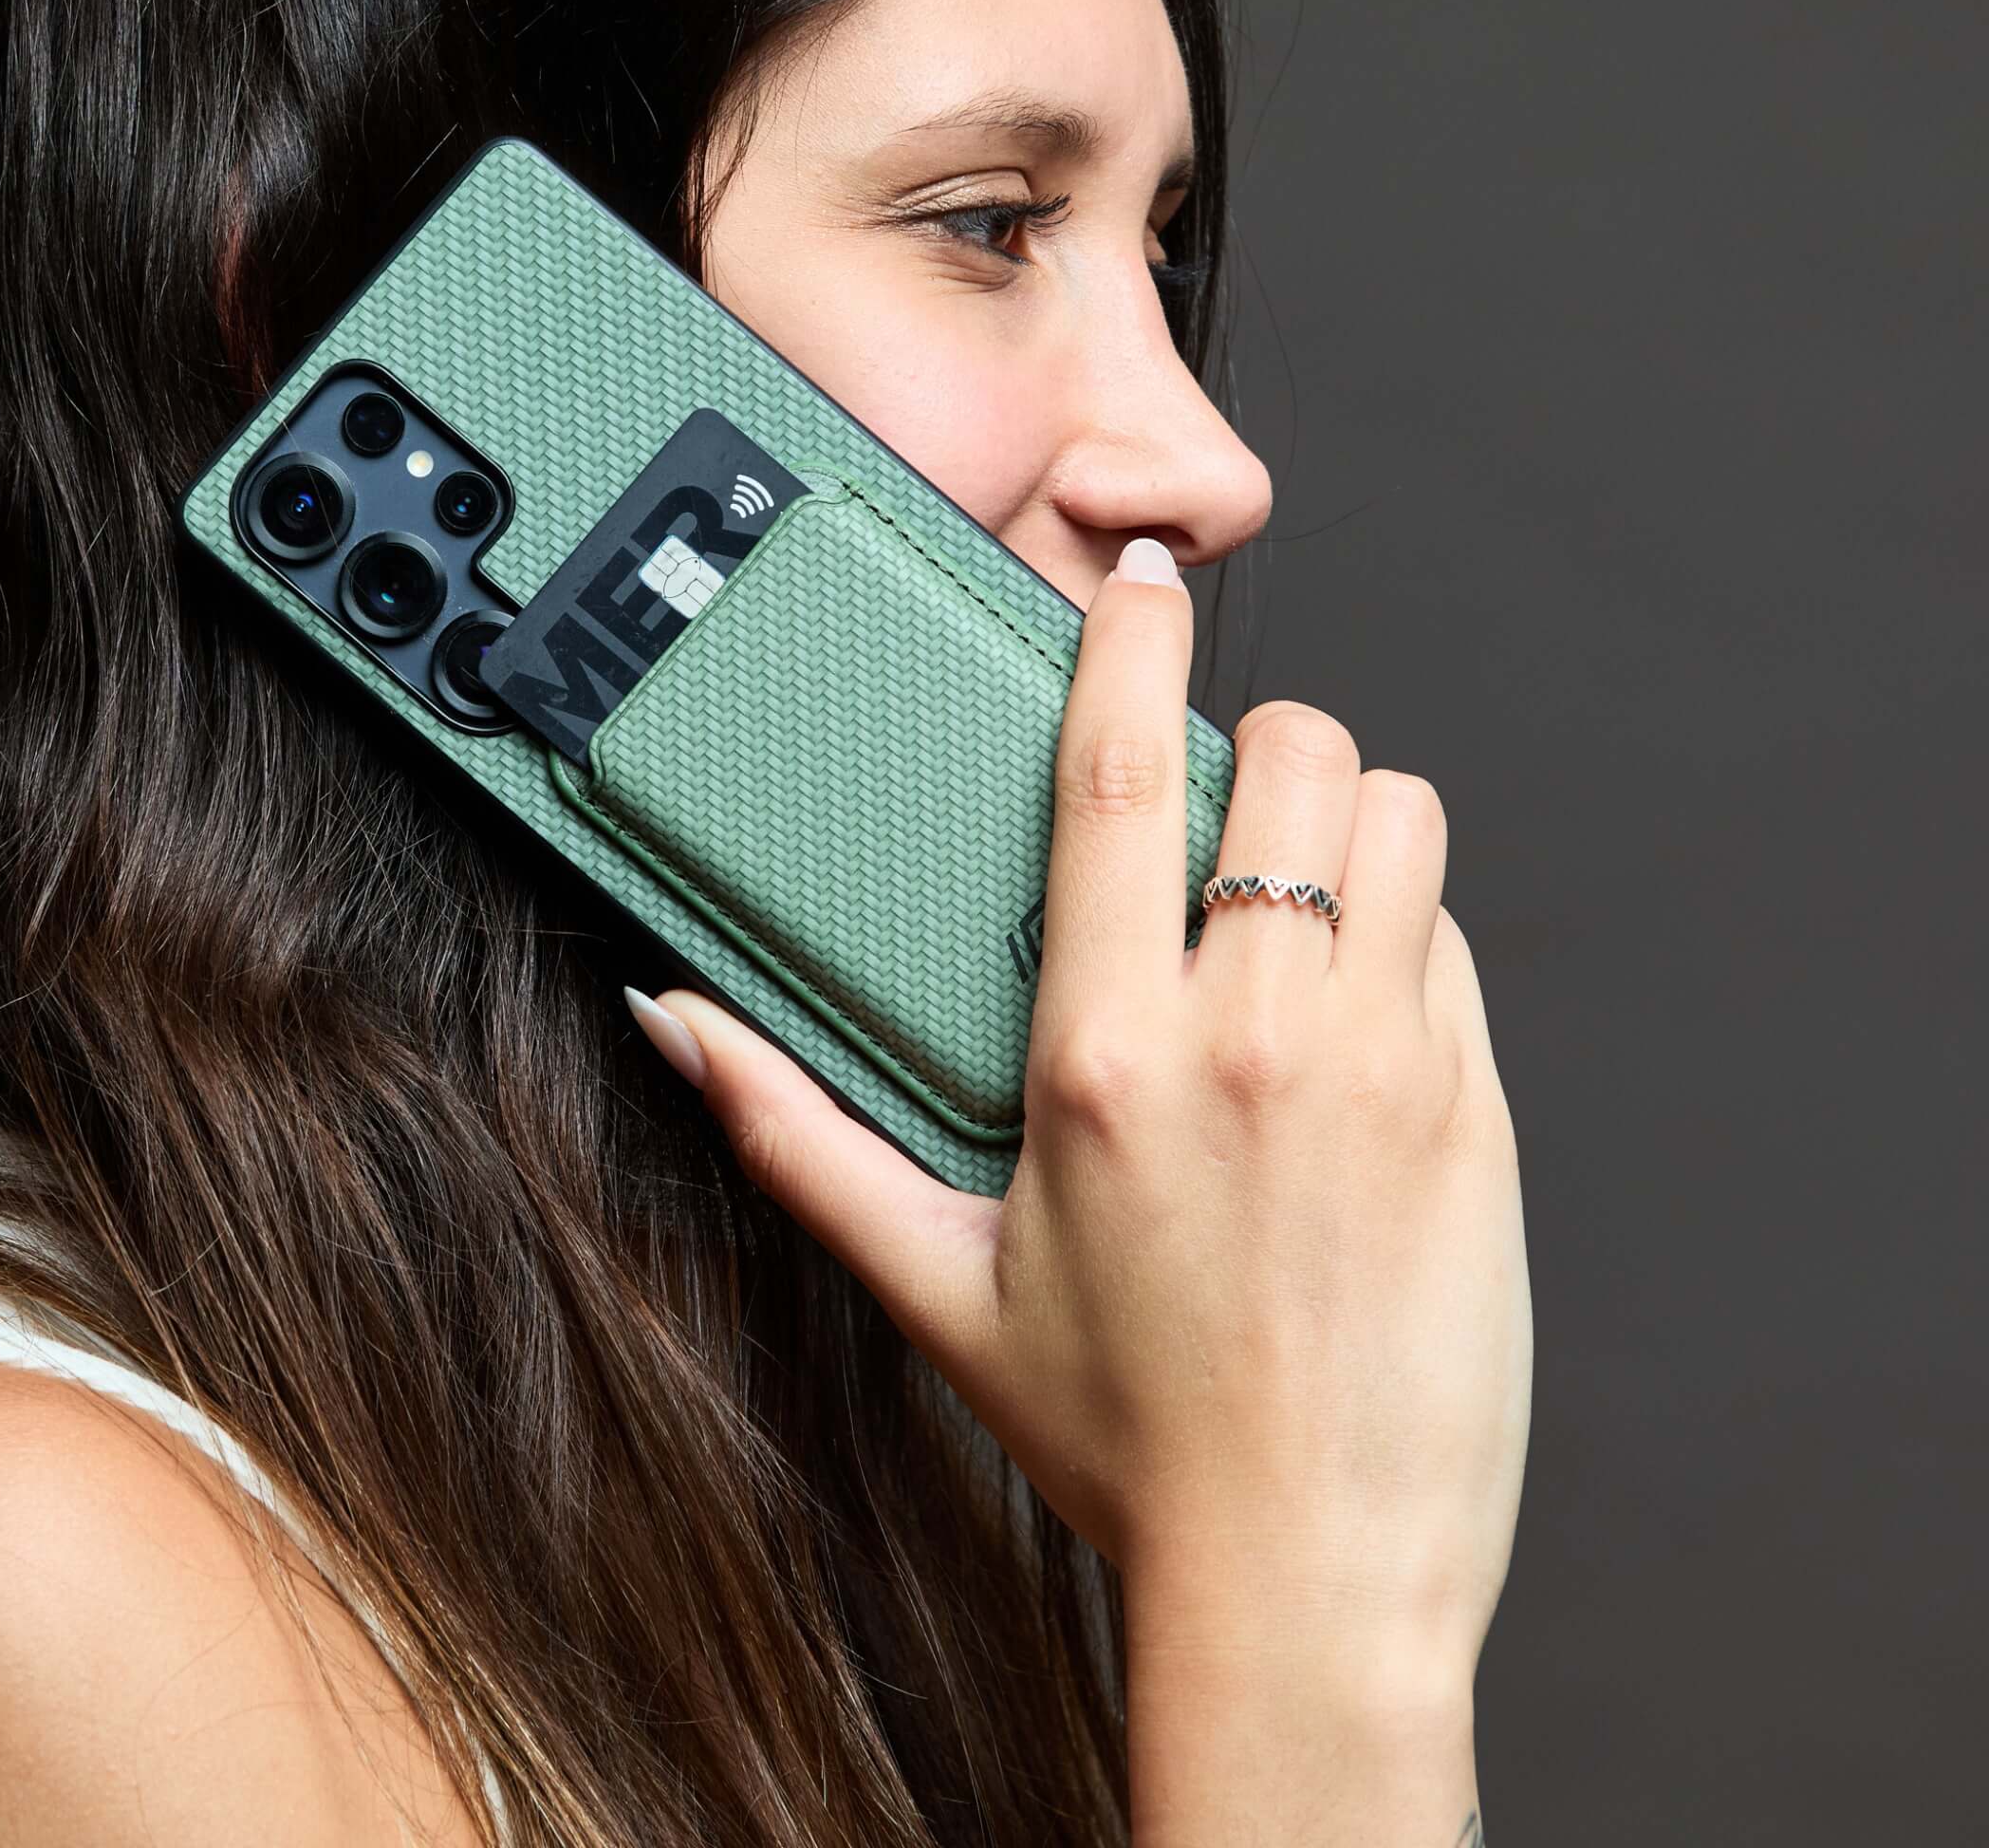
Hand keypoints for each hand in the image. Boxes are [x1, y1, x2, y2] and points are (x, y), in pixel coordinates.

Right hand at [627, 535, 1530, 1701]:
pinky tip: (1354, 1019)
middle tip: (1225, 804)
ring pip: (1401, 824)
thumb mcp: (933, 1279)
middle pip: (1297, 759)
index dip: (1132, 644)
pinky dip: (1409, 937)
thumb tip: (676, 1028)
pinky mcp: (1476, 1115)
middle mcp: (1255, 1040)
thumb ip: (792, 1133)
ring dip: (1350, 825)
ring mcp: (1385, 1069)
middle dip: (1263, 741)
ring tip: (1295, 901)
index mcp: (1105, 1058)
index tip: (1140, 576)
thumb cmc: (1123, 1434)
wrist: (1311, 1576)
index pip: (1120, 779)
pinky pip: (1456, 944)